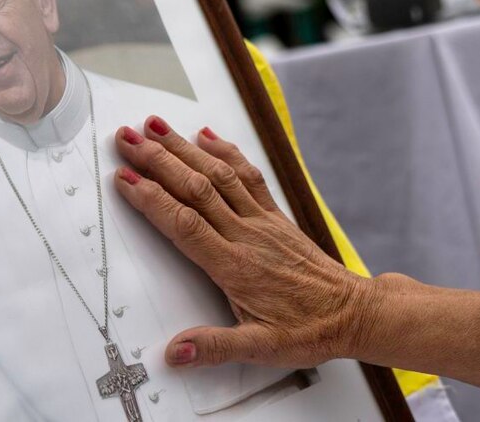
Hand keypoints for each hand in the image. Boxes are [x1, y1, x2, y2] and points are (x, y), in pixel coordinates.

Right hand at [113, 116, 373, 369]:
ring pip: (218, 174)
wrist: (354, 312)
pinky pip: (247, 175)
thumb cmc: (310, 330)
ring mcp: (261, 220)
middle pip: (195, 188)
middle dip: (158, 160)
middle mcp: (246, 235)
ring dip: (184, 147)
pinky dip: (225, 151)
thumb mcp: (262, 349)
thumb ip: (215, 347)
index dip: (151, 198)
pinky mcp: (274, 215)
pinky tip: (207, 136)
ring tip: (156, 127)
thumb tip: (176, 351)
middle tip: (127, 139)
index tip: (125, 179)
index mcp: (235, 266)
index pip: (184, 224)